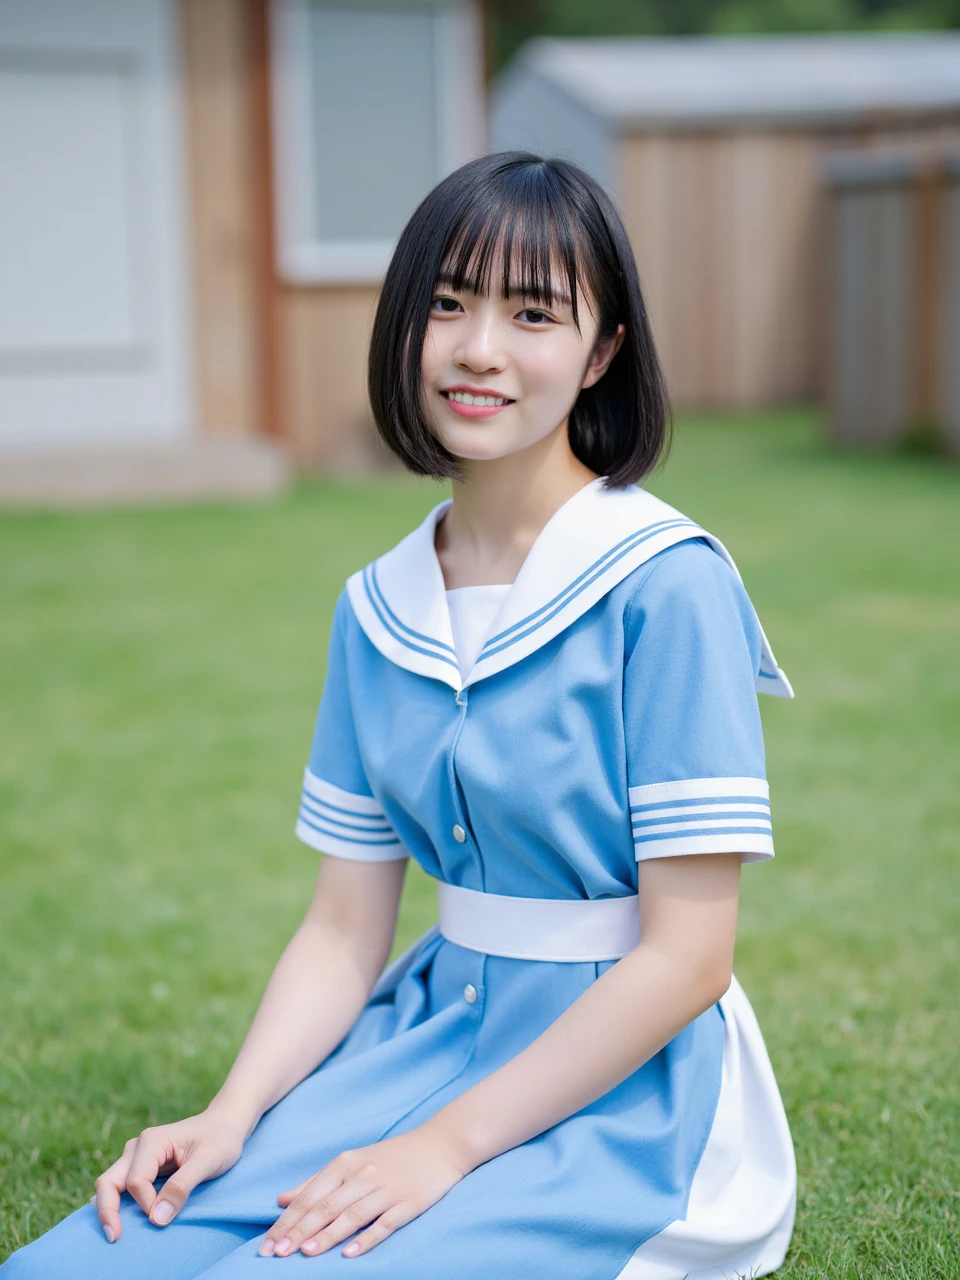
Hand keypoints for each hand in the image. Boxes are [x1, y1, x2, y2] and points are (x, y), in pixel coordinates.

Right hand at [90, 1107, 246, 1241]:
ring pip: (110, 1184)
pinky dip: (117, 1204)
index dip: (147, 1204)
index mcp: (151, 1141)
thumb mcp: (208, 1160)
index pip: (136, 1181)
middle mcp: (137, 1147)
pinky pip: (120, 1187)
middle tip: (114, 1237)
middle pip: (109, 1181)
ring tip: (115, 1233)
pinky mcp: (140, 1167)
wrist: (225, 1125)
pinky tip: (117, 1220)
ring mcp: (136, 1157)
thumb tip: (155, 1219)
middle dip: (107, 1211)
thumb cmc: (220, 1139)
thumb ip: (182, 1187)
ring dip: (110, 1209)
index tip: (165, 1216)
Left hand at [260, 1124, 471, 1258]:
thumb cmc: (391, 1156)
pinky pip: (385, 1222)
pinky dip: (367, 1238)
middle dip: (299, 1232)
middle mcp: (363, 1175)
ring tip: (306, 1253)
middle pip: (326, 1206)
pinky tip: (350, 1253)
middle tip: (276, 1254)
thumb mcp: (351, 1162)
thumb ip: (316, 1182)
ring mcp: (387, 1189)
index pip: (309, 1197)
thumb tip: (281, 1200)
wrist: (440, 1144)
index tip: (266, 1245)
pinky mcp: (409, 1202)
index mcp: (346, 1163)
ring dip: (328, 1235)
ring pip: (352, 1215)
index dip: (286, 1222)